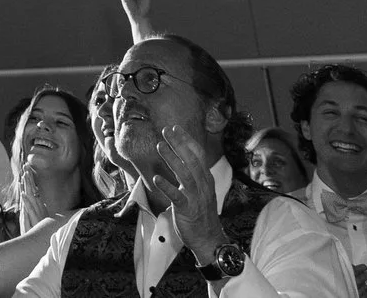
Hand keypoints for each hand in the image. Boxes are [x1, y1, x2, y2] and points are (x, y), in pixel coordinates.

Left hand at [152, 118, 226, 260]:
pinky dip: (167, 187)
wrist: (209, 239)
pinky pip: (177, 197)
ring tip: (160, 146)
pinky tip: (156, 178)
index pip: (198, 155)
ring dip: (172, 159)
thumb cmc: (201, 212)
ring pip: (185, 175)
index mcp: (205, 179)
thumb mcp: (199, 190)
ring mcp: (196, 197)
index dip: (187, 140)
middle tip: (165, 131)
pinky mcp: (187, 210)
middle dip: (179, 144)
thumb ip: (191, 174)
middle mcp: (202, 185)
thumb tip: (180, 156)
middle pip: (192, 160)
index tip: (175, 127)